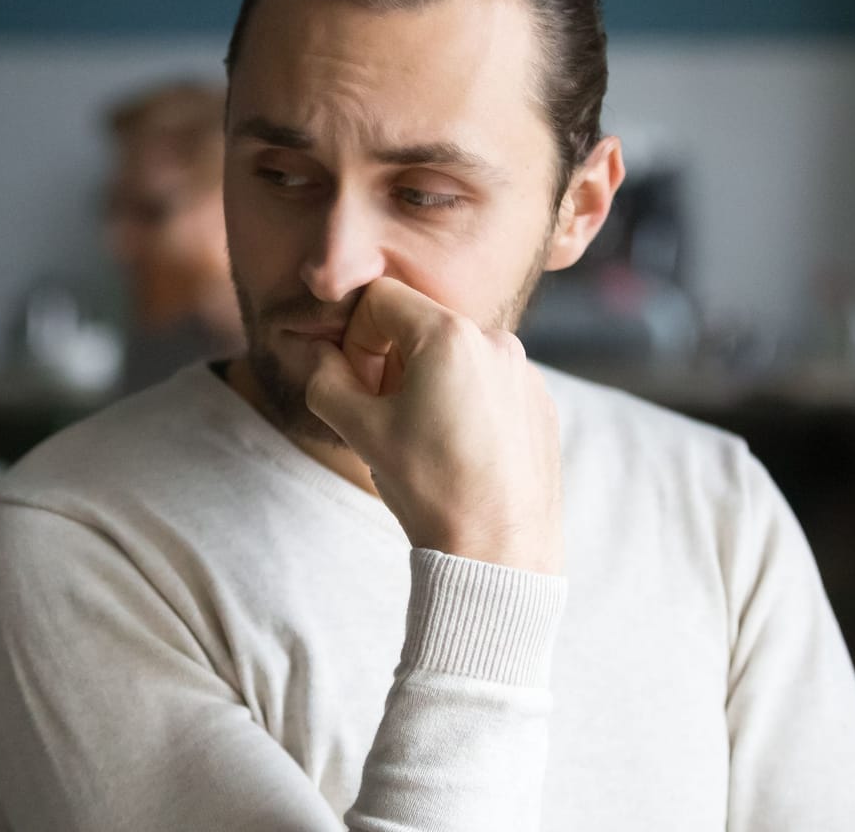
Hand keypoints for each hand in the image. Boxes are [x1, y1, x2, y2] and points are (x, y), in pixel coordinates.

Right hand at [305, 278, 563, 574]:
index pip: (381, 299)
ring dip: (427, 384)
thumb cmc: (429, 490)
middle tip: (383, 417)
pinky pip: (489, 384)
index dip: (355, 338)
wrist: (499, 554)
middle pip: (421, 326)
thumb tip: (312, 351)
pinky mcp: (542, 405)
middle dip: (390, 361)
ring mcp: (525, 373)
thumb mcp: (360, 429)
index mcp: (450, 335)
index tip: (358, 386)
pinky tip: (459, 454)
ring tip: (423, 441)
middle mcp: (497, 341)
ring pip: (456, 356)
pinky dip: (464, 404)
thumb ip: (324, 376)